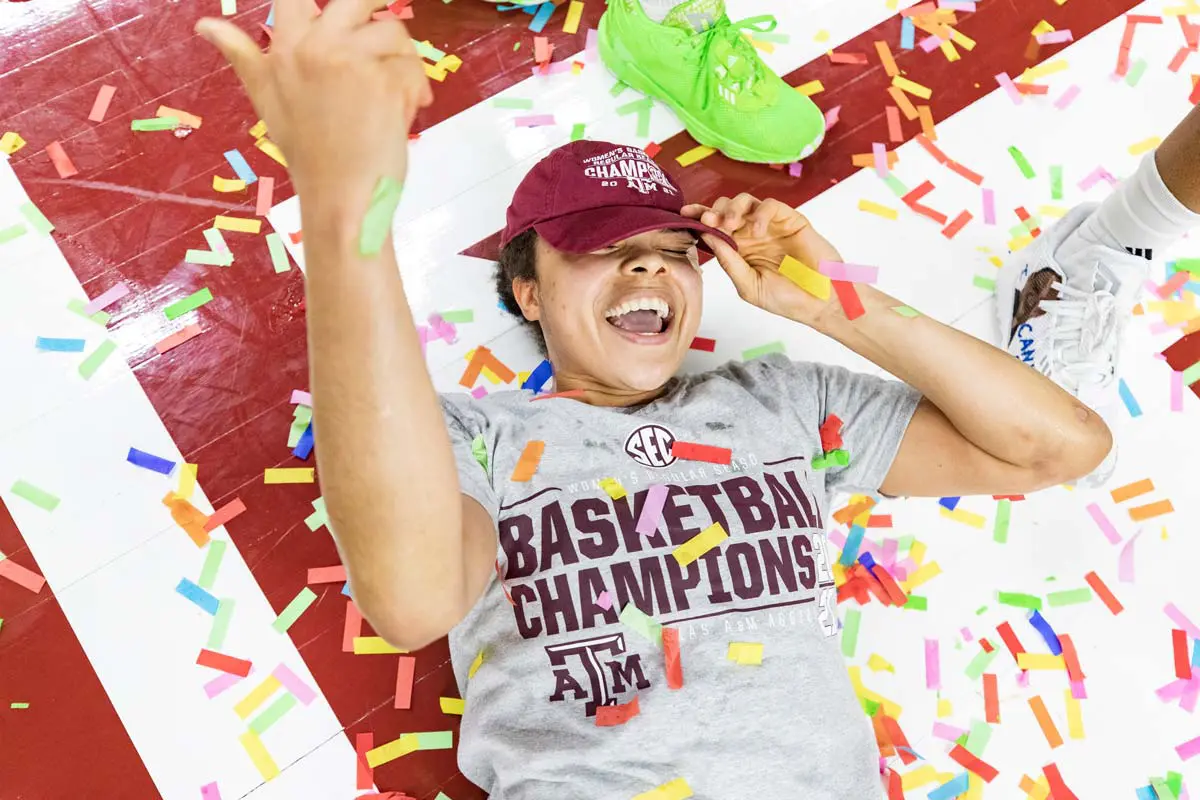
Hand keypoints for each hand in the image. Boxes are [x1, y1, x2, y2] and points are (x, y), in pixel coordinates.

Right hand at [195, 0, 432, 203]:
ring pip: (393, 32)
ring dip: (404, 62)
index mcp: (284, 48)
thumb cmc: (307, 153)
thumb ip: (241, 55)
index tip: (336, 15)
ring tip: (397, 95)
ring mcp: (352, 62)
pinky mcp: (386, 81)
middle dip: (379, 14)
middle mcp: (316, 47)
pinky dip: (416, 90)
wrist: (339, 198)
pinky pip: (411, 67)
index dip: (315, 2)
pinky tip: (402, 115)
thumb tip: (204, 25)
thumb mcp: (265, 99)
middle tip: (384, 44)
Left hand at [682, 194, 842, 324]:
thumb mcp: (749, 285)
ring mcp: (771, 226)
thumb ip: (729, 261)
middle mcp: (753, 235)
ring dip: (732, 208)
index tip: (684, 215)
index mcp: (740, 251)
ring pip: (746, 202)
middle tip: (709, 221)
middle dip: (713, 211)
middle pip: (726, 210)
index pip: (715, 228)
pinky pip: (771, 206)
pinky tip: (757, 229)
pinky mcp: (791, 220)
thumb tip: (707, 237)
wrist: (822, 302)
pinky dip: (760, 213)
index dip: (700, 219)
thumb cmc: (787, 299)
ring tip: (730, 224)